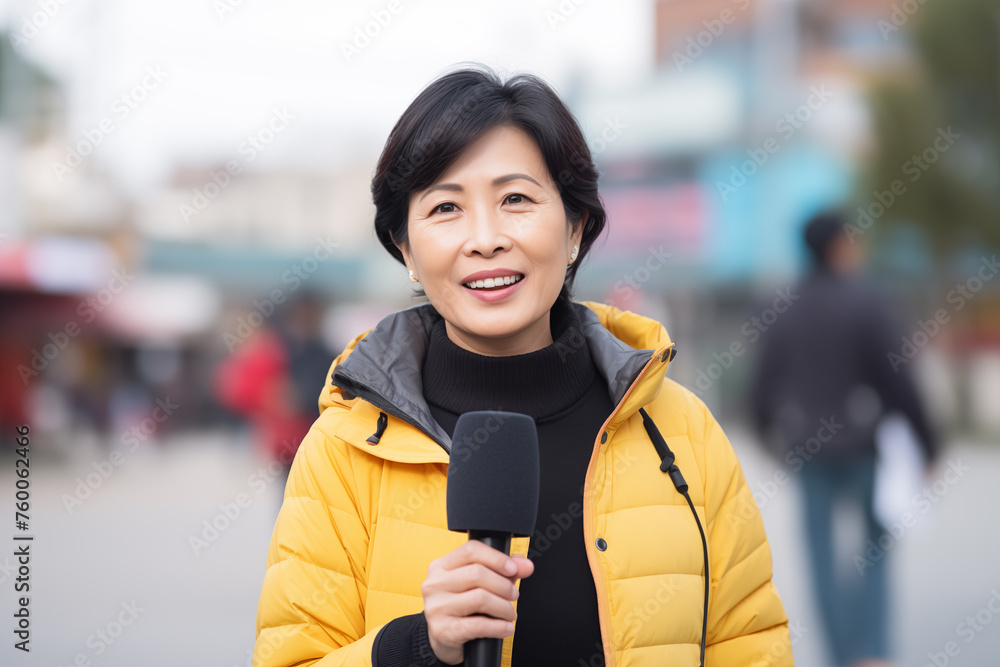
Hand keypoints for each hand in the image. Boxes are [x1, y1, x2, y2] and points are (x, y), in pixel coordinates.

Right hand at [421, 540, 533, 664]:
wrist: (442, 639)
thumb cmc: (461, 608)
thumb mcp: (479, 585)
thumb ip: (503, 571)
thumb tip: (525, 565)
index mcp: (441, 566)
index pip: (471, 551)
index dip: (496, 558)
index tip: (512, 569)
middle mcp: (435, 584)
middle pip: (477, 573)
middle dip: (503, 585)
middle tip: (513, 595)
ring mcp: (436, 607)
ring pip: (480, 598)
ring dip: (504, 607)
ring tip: (509, 613)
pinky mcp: (442, 630)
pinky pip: (478, 625)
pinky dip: (498, 627)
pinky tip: (505, 628)